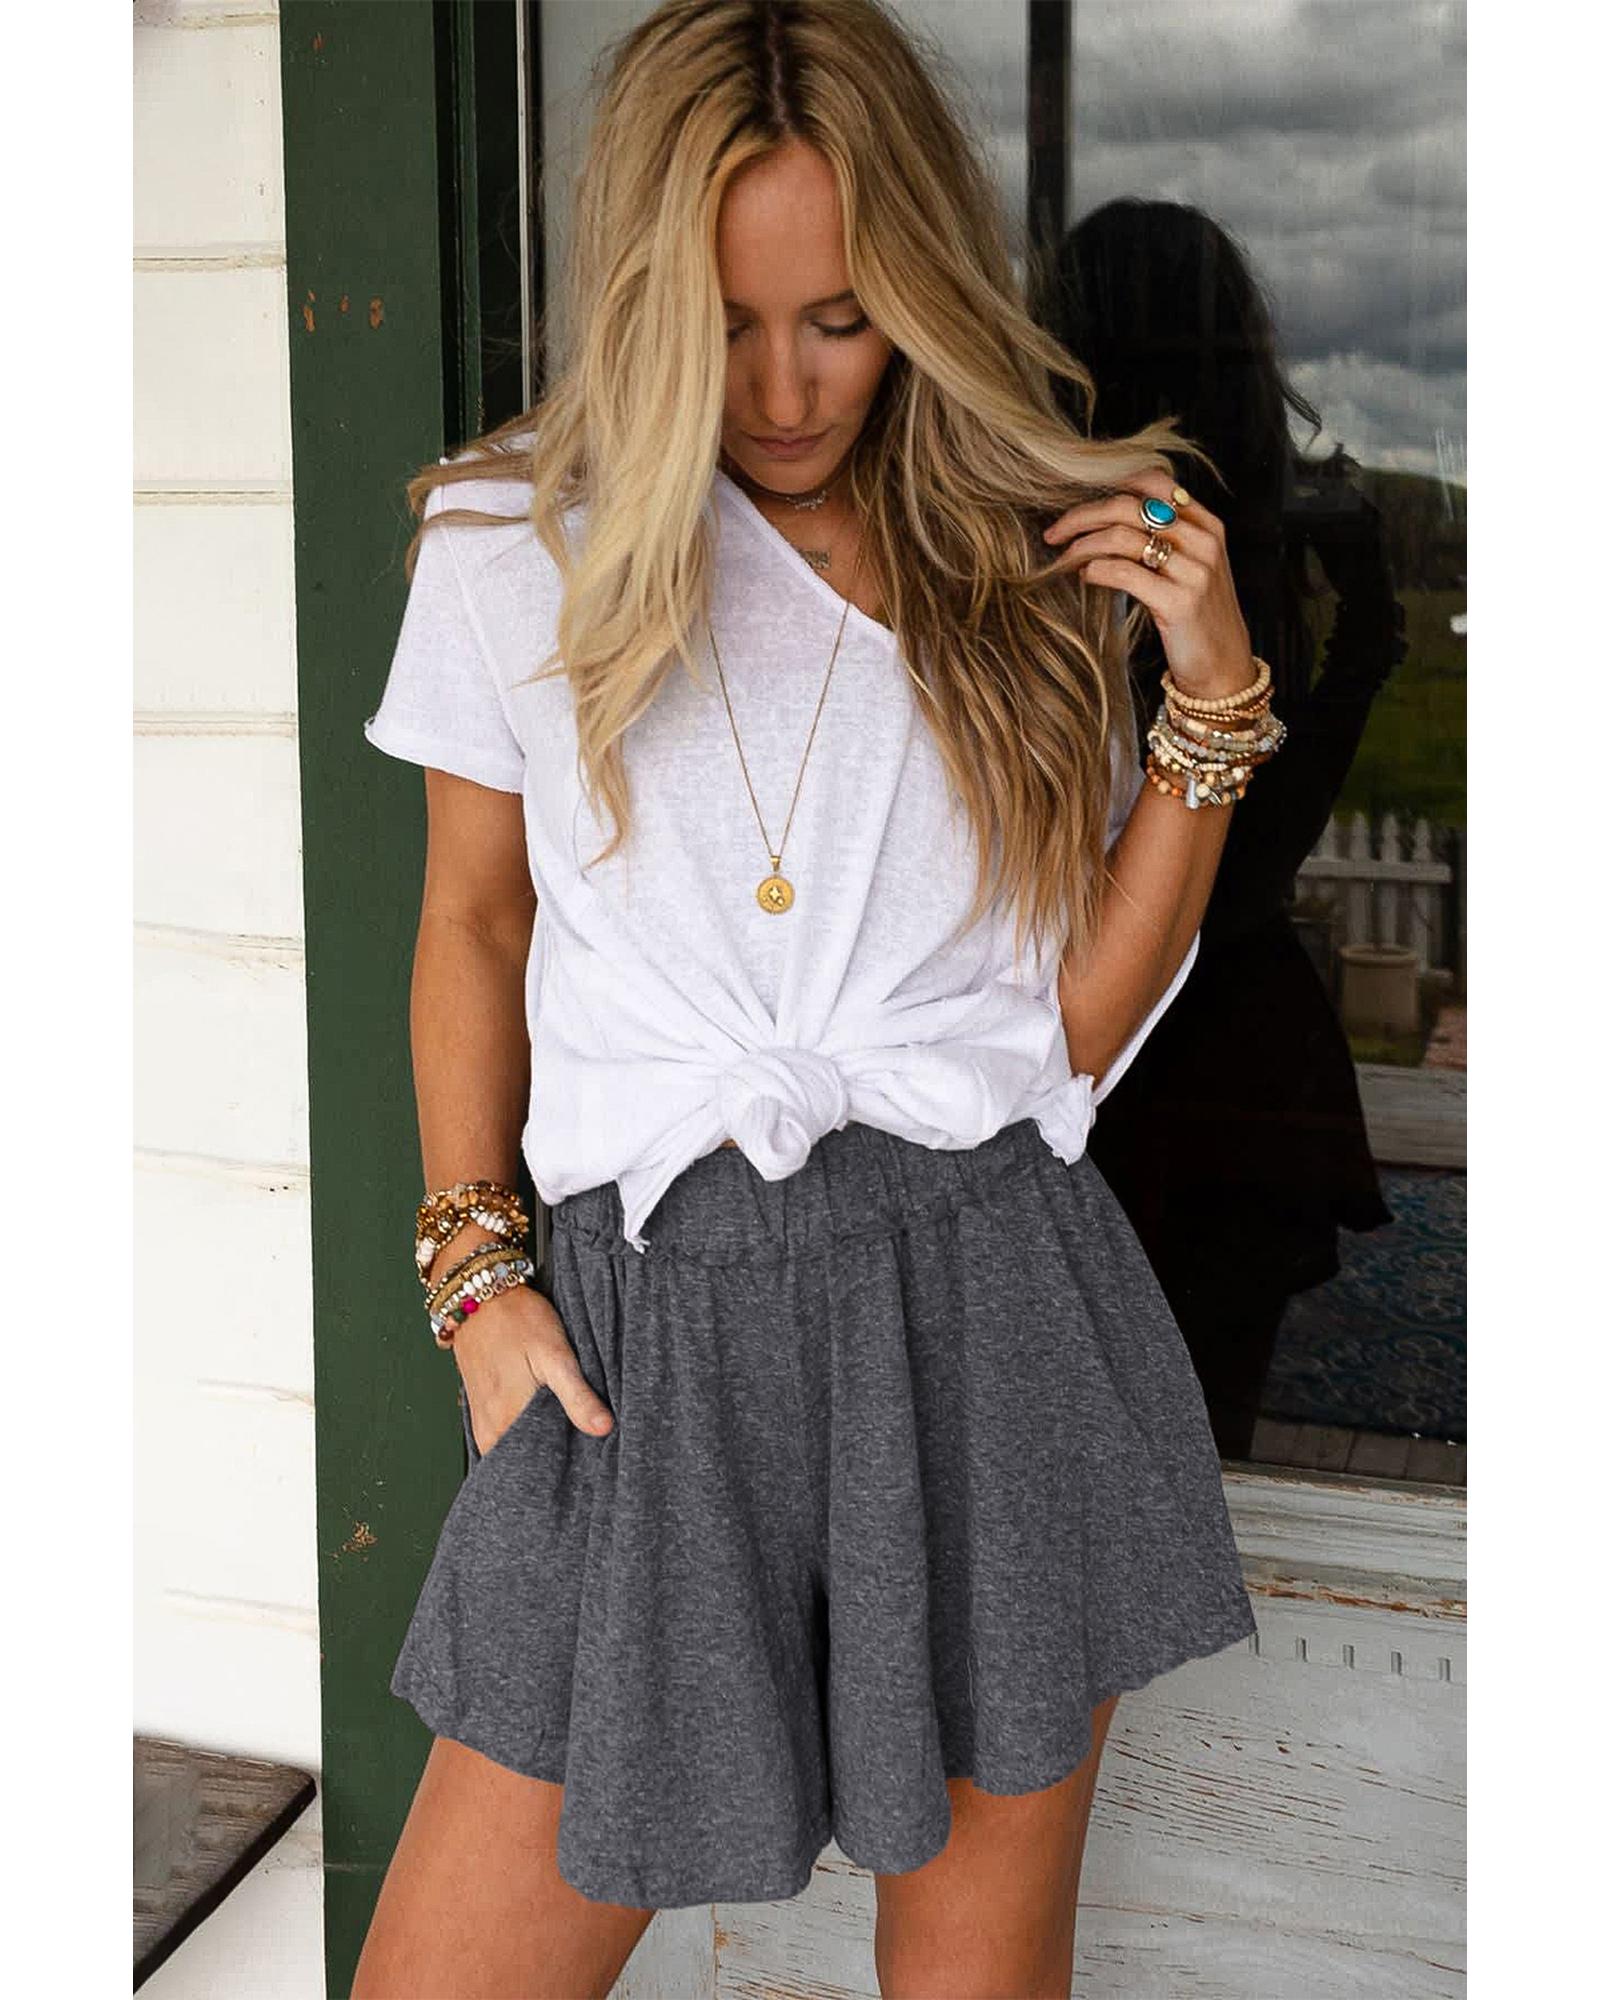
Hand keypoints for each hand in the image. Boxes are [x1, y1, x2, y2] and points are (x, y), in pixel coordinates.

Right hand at [451, 1276, 613, 1451]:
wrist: (479, 1295)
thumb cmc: (518, 1320)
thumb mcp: (555, 1354)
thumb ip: (577, 1396)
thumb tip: (603, 1429)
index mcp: (506, 1422)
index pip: (539, 1466)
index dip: (566, 1463)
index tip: (588, 1456)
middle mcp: (488, 1430)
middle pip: (527, 1459)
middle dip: (554, 1454)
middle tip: (581, 1440)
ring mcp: (480, 1420)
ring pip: (515, 1446)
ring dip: (539, 1439)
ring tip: (564, 1427)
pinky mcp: (480, 1408)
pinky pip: (504, 1433)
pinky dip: (524, 1428)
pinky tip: (543, 1414)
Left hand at [1042, 468, 1254, 701]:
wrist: (1224, 669)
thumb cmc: (1198, 619)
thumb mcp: (1191, 569)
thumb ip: (1166, 540)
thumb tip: (1107, 519)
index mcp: (1207, 526)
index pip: (1155, 481)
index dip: (1111, 485)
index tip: (1080, 506)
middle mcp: (1203, 541)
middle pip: (1129, 506)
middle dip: (1082, 516)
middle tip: (1054, 533)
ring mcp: (1194, 571)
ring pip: (1122, 537)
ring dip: (1082, 546)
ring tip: (1065, 559)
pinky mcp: (1179, 602)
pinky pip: (1124, 572)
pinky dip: (1096, 570)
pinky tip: (1086, 577)